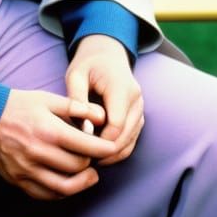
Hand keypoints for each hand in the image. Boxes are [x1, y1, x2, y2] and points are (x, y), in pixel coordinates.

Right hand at [0, 88, 107, 200]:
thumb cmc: (18, 106)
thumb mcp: (48, 99)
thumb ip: (77, 107)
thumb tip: (102, 116)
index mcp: (48, 130)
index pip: (87, 147)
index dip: (105, 149)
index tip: (111, 148)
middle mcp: (38, 153)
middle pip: (78, 167)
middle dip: (91, 161)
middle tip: (93, 155)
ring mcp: (27, 170)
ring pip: (65, 187)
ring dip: (82, 182)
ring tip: (89, 175)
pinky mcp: (18, 180)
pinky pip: (46, 195)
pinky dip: (61, 191)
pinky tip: (68, 181)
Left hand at [66, 34, 143, 165]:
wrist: (107, 54)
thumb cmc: (88, 64)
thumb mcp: (75, 75)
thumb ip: (77, 99)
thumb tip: (83, 128)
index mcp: (121, 87)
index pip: (116, 123)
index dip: (100, 141)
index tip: (80, 150)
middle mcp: (136, 99)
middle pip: (125, 135)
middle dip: (105, 151)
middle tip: (82, 162)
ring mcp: (140, 108)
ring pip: (130, 140)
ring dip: (112, 154)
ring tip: (89, 161)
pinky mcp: (138, 116)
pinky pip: (132, 139)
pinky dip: (118, 150)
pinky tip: (99, 156)